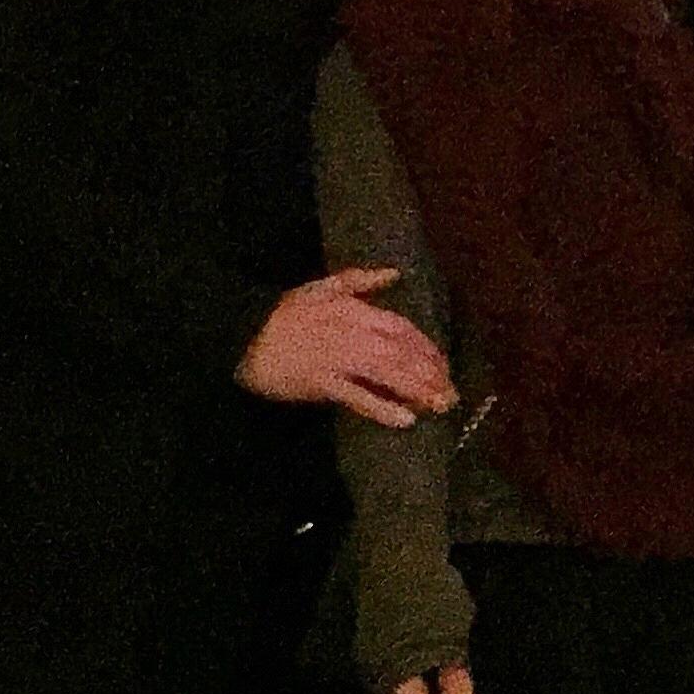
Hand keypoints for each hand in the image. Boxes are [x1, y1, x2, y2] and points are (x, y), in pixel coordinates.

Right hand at [235, 268, 455, 426]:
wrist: (244, 334)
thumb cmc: (285, 312)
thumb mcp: (324, 287)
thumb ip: (361, 280)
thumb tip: (395, 273)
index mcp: (356, 310)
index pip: (403, 328)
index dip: (426, 348)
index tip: (443, 366)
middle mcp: (354, 333)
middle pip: (403, 353)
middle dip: (430, 373)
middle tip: (450, 393)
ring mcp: (339, 359)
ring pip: (388, 374)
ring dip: (417, 390)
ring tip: (438, 406)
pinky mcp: (322, 383)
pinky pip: (357, 397)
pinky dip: (382, 408)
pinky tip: (404, 420)